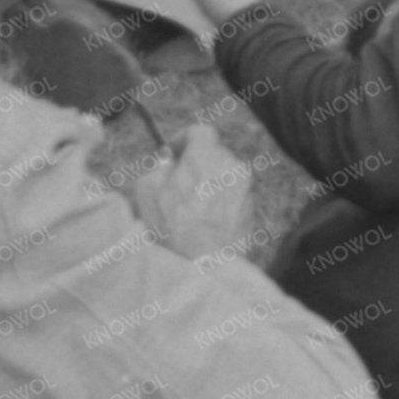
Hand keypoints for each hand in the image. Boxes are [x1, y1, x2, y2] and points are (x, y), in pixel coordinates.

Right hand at [132, 121, 255, 261]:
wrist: (206, 266)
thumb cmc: (173, 227)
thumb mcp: (147, 190)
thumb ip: (157, 167)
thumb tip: (168, 163)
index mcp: (207, 155)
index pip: (200, 131)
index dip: (183, 139)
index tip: (173, 154)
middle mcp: (233, 167)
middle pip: (214, 154)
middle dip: (196, 164)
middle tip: (178, 184)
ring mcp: (246, 190)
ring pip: (225, 177)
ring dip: (209, 184)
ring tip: (191, 208)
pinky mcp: (252, 211)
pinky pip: (233, 197)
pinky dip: (220, 203)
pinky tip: (204, 222)